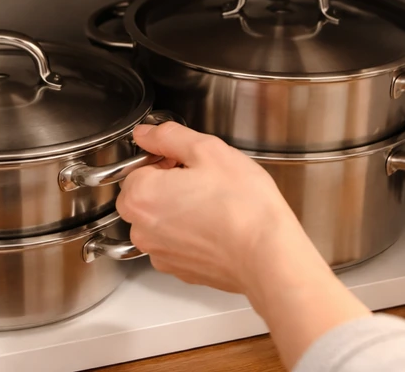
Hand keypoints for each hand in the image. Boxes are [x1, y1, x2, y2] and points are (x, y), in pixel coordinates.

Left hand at [117, 121, 371, 369]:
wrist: (267, 255)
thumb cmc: (242, 205)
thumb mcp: (208, 150)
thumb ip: (168, 137)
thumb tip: (145, 134)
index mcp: (141, 195)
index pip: (137, 167)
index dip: (164, 159)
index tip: (188, 162)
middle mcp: (142, 229)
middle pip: (142, 195)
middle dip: (166, 184)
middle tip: (203, 180)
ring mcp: (159, 254)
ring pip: (158, 220)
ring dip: (177, 209)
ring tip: (213, 204)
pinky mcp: (179, 270)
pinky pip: (174, 243)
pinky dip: (189, 233)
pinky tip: (216, 226)